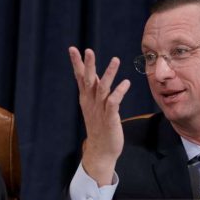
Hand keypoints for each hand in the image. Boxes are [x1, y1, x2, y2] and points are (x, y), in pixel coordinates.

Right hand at [69, 46, 130, 185]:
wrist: (101, 151)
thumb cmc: (99, 127)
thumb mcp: (93, 106)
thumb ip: (92, 90)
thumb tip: (92, 75)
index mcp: (86, 98)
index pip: (80, 77)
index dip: (77, 63)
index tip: (73, 49)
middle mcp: (91, 102)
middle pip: (88, 80)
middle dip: (88, 65)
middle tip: (88, 50)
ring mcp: (100, 110)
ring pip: (102, 88)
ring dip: (108, 74)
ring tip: (115, 60)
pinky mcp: (110, 118)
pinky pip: (113, 102)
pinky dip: (119, 92)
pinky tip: (126, 83)